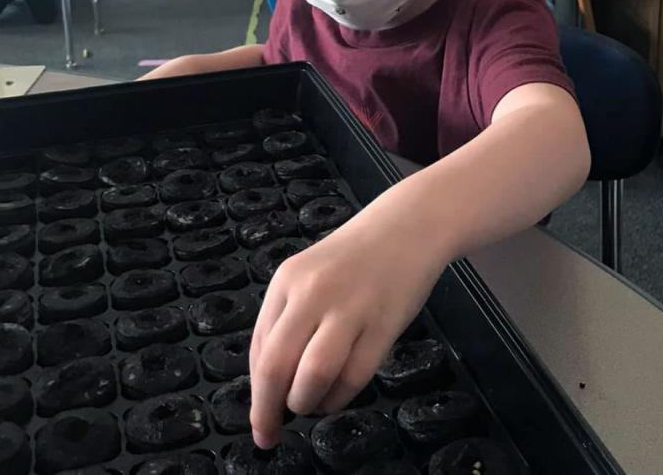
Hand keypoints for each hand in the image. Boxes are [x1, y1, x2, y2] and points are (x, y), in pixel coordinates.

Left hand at [249, 206, 447, 447]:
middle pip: (277, 365)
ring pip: (314, 375)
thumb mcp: (308, 277)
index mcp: (286, 280)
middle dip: (268, 409)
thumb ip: (287, 320)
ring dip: (306, 403)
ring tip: (309, 405)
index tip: (257, 419)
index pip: (259, 347)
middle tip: (268, 434)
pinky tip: (336, 397)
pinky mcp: (384, 324)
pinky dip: (340, 398)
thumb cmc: (354, 258)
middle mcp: (313, 292)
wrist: (407, 228)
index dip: (255, 391)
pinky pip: (355, 376)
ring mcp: (350, 307)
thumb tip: (268, 382)